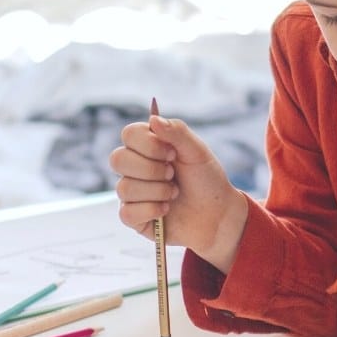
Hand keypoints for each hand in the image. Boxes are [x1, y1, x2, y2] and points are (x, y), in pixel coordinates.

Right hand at [110, 113, 247, 272]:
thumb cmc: (207, 180)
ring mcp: (132, 193)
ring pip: (124, 188)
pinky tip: (166, 210)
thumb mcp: (197, 151)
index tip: (173, 154)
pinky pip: (126, 213)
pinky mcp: (134, 218)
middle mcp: (135, 168)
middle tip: (173, 175)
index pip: (128, 134)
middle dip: (152, 169)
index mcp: (148, 147)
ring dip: (157, 191)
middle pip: (118, 159)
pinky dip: (152, 210)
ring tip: (174, 193)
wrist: (218, 214)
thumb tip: (153, 118)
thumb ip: (177, 131)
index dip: (149, 144)